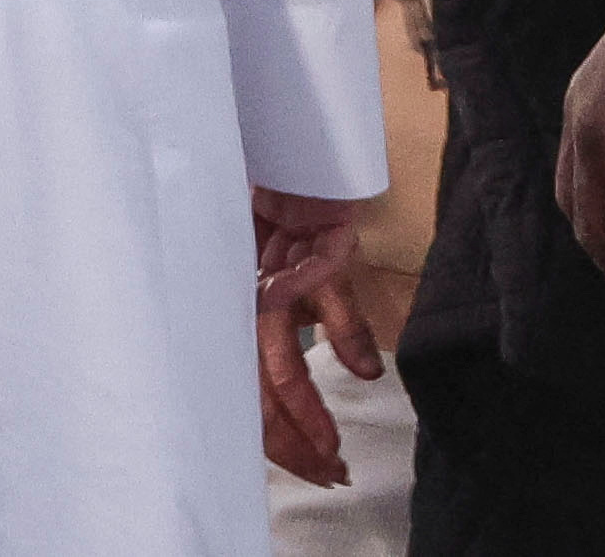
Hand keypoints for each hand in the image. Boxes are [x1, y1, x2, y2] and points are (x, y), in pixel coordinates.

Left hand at [250, 190, 381, 486]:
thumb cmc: (282, 191)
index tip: (313, 469)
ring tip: (331, 451)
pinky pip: (321, 291)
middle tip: (324, 476)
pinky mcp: (308, 241)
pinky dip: (344, 333)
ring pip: (277, 351)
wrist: (289, 129)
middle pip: (255, 378)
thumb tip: (346, 372)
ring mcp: (276, 267)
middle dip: (290, 437)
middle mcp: (247, 290)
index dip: (276, 430)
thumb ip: (298, 305)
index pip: (247, 379)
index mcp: (239, 299)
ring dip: (307, 408)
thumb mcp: (283, 256)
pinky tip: (366, 370)